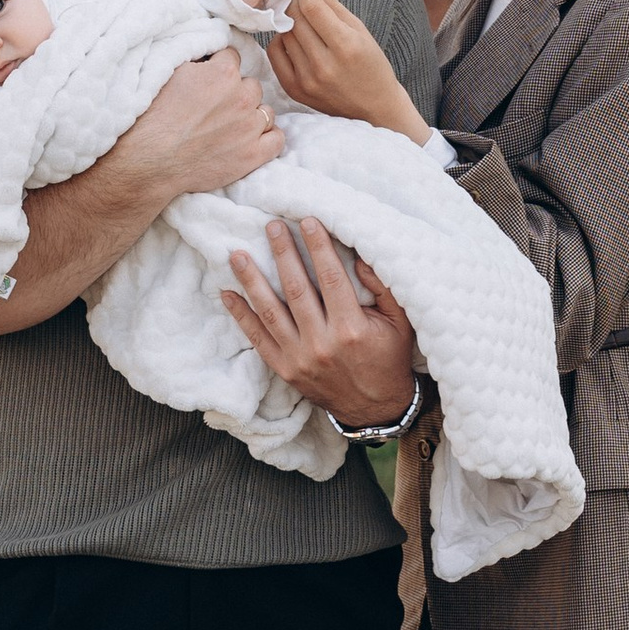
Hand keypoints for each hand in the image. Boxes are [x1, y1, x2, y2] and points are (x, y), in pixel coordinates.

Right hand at [117, 48, 282, 204]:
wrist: (150, 159)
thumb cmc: (154, 118)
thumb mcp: (171, 74)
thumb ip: (197, 62)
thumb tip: (208, 57)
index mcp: (223, 72)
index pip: (232, 58)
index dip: (220, 69)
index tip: (212, 81)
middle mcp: (242, 96)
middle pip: (252, 86)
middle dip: (238, 94)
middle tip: (218, 108)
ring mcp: (250, 126)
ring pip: (266, 112)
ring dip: (252, 116)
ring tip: (231, 127)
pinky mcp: (253, 154)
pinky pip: (277, 139)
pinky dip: (268, 138)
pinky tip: (252, 140)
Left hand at [223, 218, 418, 429]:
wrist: (375, 408)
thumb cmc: (389, 358)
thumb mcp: (400, 323)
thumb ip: (384, 289)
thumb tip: (361, 256)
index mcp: (351, 328)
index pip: (330, 278)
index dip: (318, 247)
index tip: (307, 221)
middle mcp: (322, 343)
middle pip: (296, 289)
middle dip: (282, 254)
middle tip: (271, 226)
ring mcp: (299, 358)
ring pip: (270, 311)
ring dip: (252, 280)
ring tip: (237, 254)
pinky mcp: (285, 369)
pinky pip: (258, 339)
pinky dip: (241, 316)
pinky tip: (228, 293)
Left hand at [264, 0, 430, 141]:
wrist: (374, 109)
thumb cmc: (371, 65)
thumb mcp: (360, 31)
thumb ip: (331, 5)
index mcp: (347, 47)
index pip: (313, 6)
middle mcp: (324, 65)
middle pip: (295, 17)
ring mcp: (307, 80)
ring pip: (284, 33)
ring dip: (287, 17)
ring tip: (298, 13)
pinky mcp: (294, 90)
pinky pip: (276, 52)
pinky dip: (282, 38)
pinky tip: (294, 36)